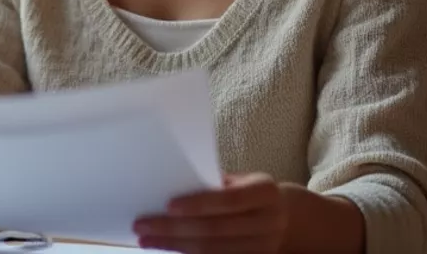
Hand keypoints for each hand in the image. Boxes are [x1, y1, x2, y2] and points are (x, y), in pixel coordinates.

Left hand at [133, 173, 287, 253]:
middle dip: (174, 228)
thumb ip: (211, 183)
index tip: (167, 205)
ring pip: (212, 250)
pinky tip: (167, 248)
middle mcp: (269, 221)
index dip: (199, 204)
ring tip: (146, 239)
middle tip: (142, 225)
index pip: (230, 199)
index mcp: (266, 192)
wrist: (284, 217)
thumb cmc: (248, 192)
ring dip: (174, 245)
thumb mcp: (238, 180)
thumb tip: (167, 184)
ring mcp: (264, 247)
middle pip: (216, 229)